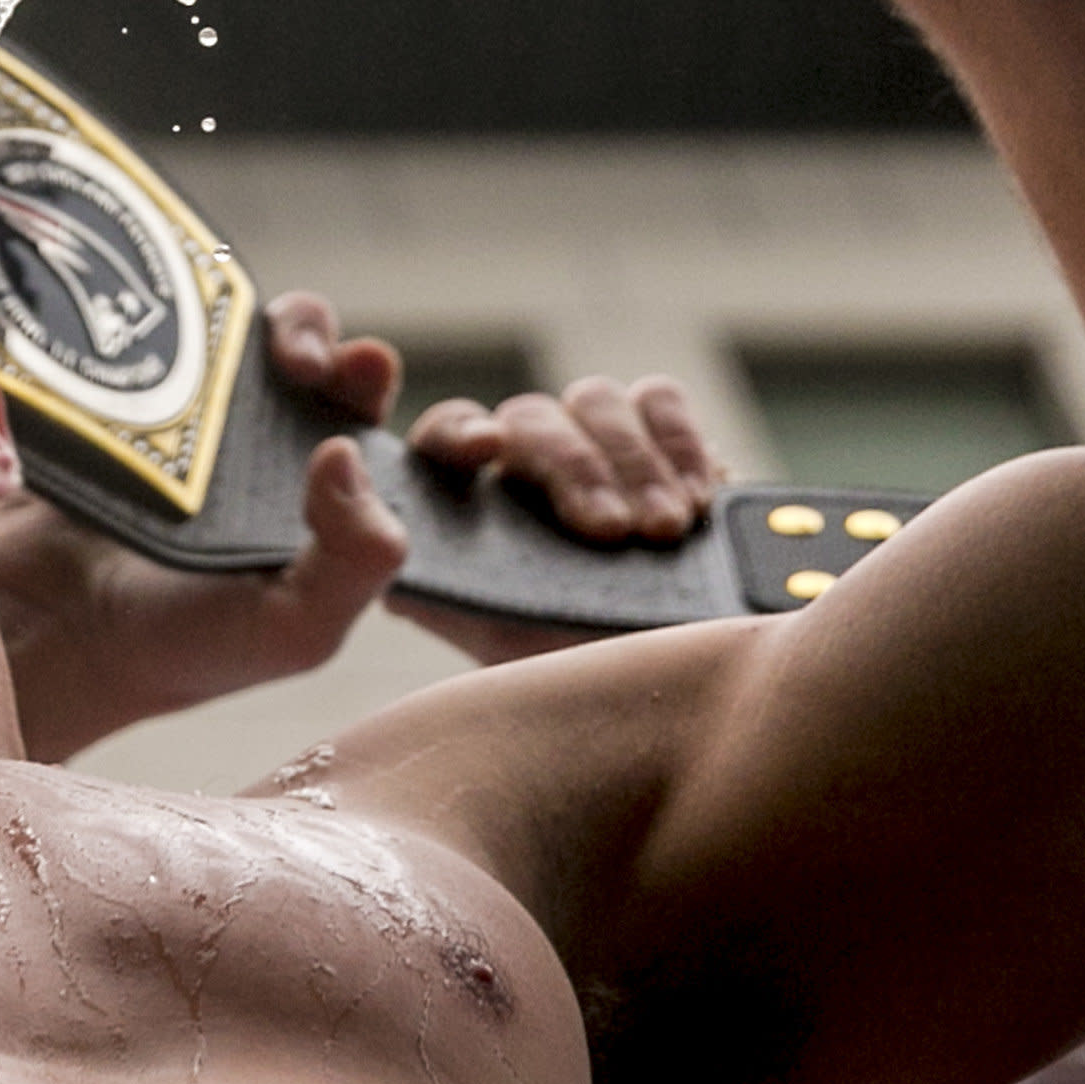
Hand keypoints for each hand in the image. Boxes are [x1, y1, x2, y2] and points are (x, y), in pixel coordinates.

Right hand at [0, 300, 735, 754]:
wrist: (50, 626)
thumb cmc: (182, 647)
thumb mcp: (293, 630)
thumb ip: (354, 562)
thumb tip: (348, 451)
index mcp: (343, 526)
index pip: (424, 466)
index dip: (456, 439)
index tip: (473, 441)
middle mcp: (292, 466)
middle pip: (358, 386)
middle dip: (372, 367)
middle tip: (360, 374)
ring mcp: (226, 424)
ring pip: (288, 344)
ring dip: (305, 330)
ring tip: (291, 358)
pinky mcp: (159, 390)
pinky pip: (202, 331)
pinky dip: (220, 312)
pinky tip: (223, 329)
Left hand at [388, 376, 722, 665]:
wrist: (685, 682)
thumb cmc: (588, 671)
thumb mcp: (504, 651)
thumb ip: (439, 602)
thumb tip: (386, 571)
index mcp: (473, 508)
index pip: (442, 438)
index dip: (456, 432)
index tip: (485, 450)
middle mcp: (526, 465)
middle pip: (528, 418)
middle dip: (574, 469)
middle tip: (614, 533)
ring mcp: (595, 443)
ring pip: (595, 401)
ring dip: (634, 465)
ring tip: (665, 531)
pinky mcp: (664, 436)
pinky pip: (659, 400)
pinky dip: (679, 444)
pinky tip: (698, 502)